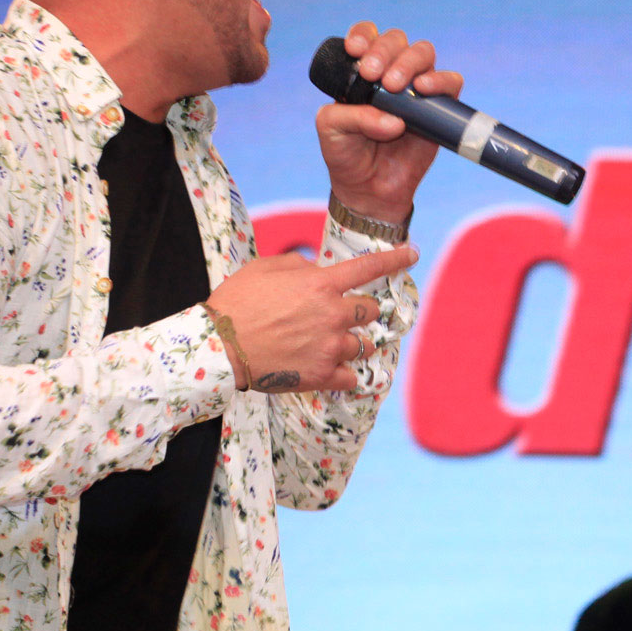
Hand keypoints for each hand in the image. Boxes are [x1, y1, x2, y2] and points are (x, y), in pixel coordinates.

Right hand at [204, 245, 416, 392]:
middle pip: (371, 310)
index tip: (412, 254)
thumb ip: (299, 266)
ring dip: (354, 342)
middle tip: (342, 316)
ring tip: (331, 344)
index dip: (395, 259)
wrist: (219, 347)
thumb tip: (318, 271)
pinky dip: (347, 373)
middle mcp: (333, 314)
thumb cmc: (237, 302)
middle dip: (362, 311)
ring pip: (365, 345)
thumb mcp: (265, 268)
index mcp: (321, 284)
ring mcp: (330, 347)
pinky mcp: (322, 375)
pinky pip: (352, 377)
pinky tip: (334, 370)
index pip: (369, 268)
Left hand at [317, 23, 463, 225]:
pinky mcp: (440, 108)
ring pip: (423, 52)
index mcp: (362, 71)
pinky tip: (423, 89)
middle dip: (384, 51)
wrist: (369, 190)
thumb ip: (353, 116)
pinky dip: (440, 80)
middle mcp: (391, 72)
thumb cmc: (347, 154)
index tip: (354, 50)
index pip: (367, 36)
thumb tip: (395, 120)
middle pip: (396, 40)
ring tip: (395, 86)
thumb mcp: (332, 130)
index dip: (363, 34)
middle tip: (373, 74)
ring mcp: (417, 88)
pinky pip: (450, 83)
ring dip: (409, 62)